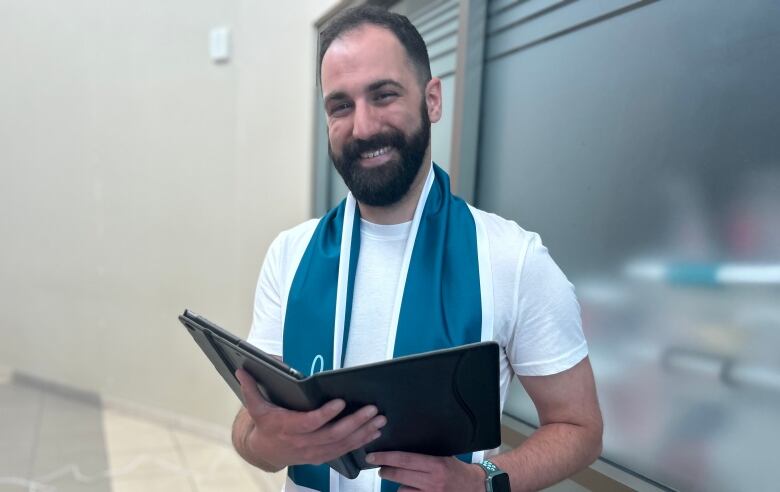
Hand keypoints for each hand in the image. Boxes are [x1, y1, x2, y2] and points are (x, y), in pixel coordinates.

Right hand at [235, 368, 385, 468]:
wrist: (263, 451)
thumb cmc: (264, 424)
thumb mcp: (254, 406)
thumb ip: (250, 387)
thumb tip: (242, 369)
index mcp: (286, 427)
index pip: (309, 423)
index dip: (326, 414)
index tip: (341, 402)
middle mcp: (301, 443)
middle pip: (332, 435)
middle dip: (355, 422)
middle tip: (372, 410)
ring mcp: (313, 452)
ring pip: (341, 444)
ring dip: (363, 432)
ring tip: (379, 419)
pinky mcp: (321, 457)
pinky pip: (343, 451)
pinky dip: (360, 442)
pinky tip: (374, 432)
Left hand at [366, 451, 484, 491]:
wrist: (475, 487)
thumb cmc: (458, 471)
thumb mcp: (443, 456)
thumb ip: (425, 455)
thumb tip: (401, 449)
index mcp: (435, 464)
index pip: (404, 459)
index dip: (385, 457)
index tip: (372, 456)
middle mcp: (432, 481)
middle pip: (399, 475)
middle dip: (385, 471)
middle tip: (380, 467)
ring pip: (402, 490)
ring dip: (399, 485)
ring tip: (403, 479)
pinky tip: (411, 489)